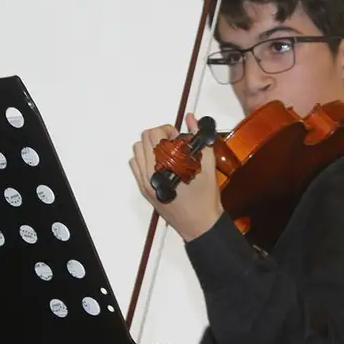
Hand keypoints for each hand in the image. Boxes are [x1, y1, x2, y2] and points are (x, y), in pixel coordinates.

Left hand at [129, 113, 223, 241]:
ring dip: (149, 146)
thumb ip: (200, 139)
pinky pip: (134, 166)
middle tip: (173, 144)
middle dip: (158, 136)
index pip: (155, 134)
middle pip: (143, 139)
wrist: (199, 225)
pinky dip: (144, 159)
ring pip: (136, 151)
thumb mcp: (208, 165)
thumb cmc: (206, 196)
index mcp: (166, 164)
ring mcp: (145, 181)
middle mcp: (151, 172)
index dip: (168, 130)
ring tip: (166, 153)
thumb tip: (190, 118)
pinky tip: (159, 164)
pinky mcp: (144, 189)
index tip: (179, 138)